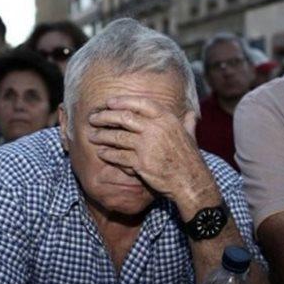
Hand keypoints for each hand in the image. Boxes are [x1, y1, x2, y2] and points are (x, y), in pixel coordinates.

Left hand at [87, 96, 219, 217]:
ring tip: (92, 136)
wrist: (190, 182)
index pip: (140, 103)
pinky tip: (102, 153)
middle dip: (105, 117)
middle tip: (93, 119)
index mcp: (167, 119)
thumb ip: (187, 123)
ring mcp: (147, 146)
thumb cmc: (190, 159)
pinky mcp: (141, 163)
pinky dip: (108, 154)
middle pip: (124, 118)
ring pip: (118, 137)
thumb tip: (191, 114)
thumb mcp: (190, 136)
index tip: (109, 103)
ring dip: (102, 136)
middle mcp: (156, 129)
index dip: (122, 101)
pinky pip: (119, 156)